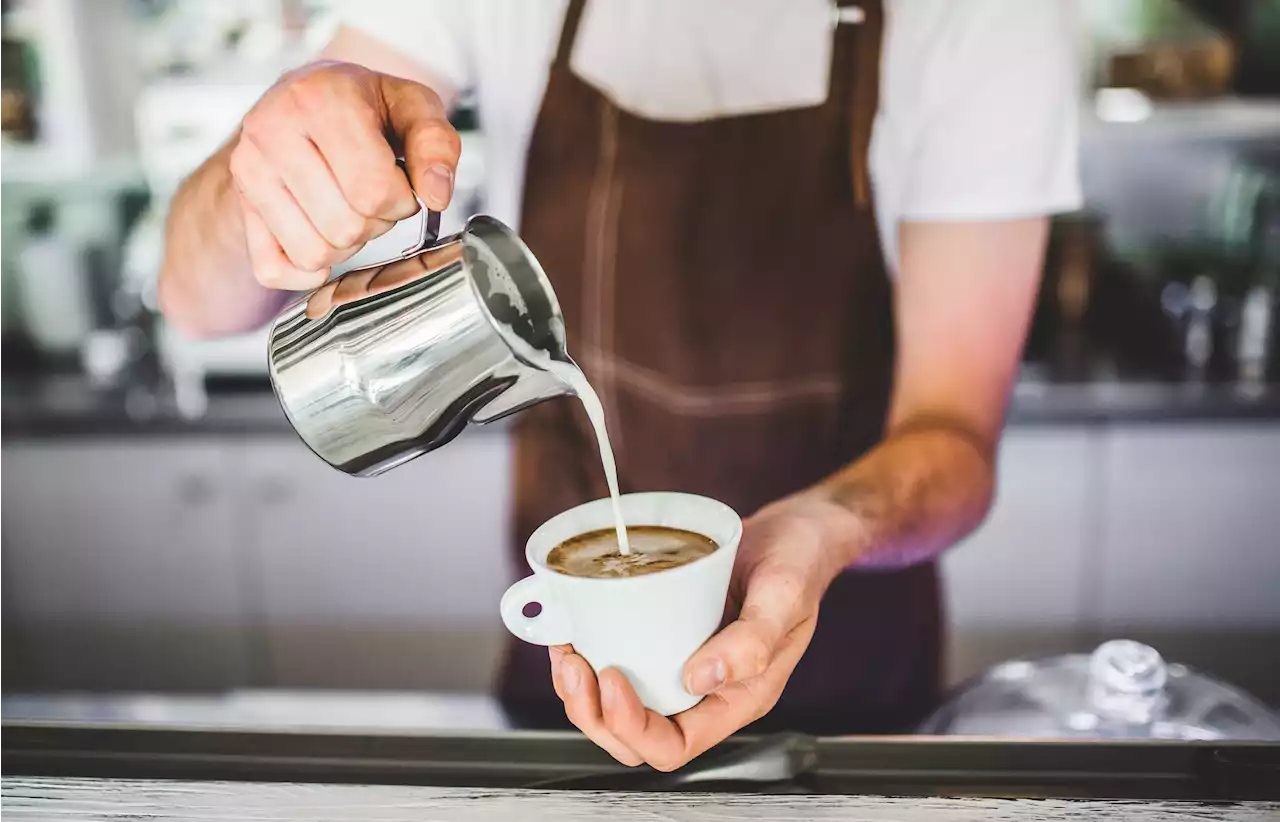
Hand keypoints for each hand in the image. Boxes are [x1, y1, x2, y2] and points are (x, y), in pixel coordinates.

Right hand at [228, 60, 460, 290]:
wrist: (307, 98)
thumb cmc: (366, 107)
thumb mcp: (414, 107)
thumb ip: (436, 146)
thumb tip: (436, 196)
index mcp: (317, 99)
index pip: (372, 192)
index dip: (401, 200)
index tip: (399, 181)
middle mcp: (270, 131)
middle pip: (344, 227)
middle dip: (375, 221)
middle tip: (372, 194)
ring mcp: (247, 170)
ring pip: (313, 253)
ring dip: (346, 244)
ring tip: (348, 206)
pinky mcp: (240, 205)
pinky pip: (274, 270)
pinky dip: (307, 269)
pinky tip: (322, 233)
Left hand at [548, 495, 857, 770]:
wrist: (796, 530)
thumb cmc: (799, 563)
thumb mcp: (785, 595)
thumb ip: (753, 642)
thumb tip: (699, 679)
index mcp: (737, 698)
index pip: (673, 745)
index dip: (632, 726)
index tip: (612, 677)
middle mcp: (704, 691)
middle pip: (634, 735)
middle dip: (594, 712)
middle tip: (575, 663)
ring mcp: (680, 664)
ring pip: (617, 706)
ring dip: (582, 691)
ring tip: (566, 650)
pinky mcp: (664, 635)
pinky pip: (620, 663)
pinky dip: (588, 654)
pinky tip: (575, 629)